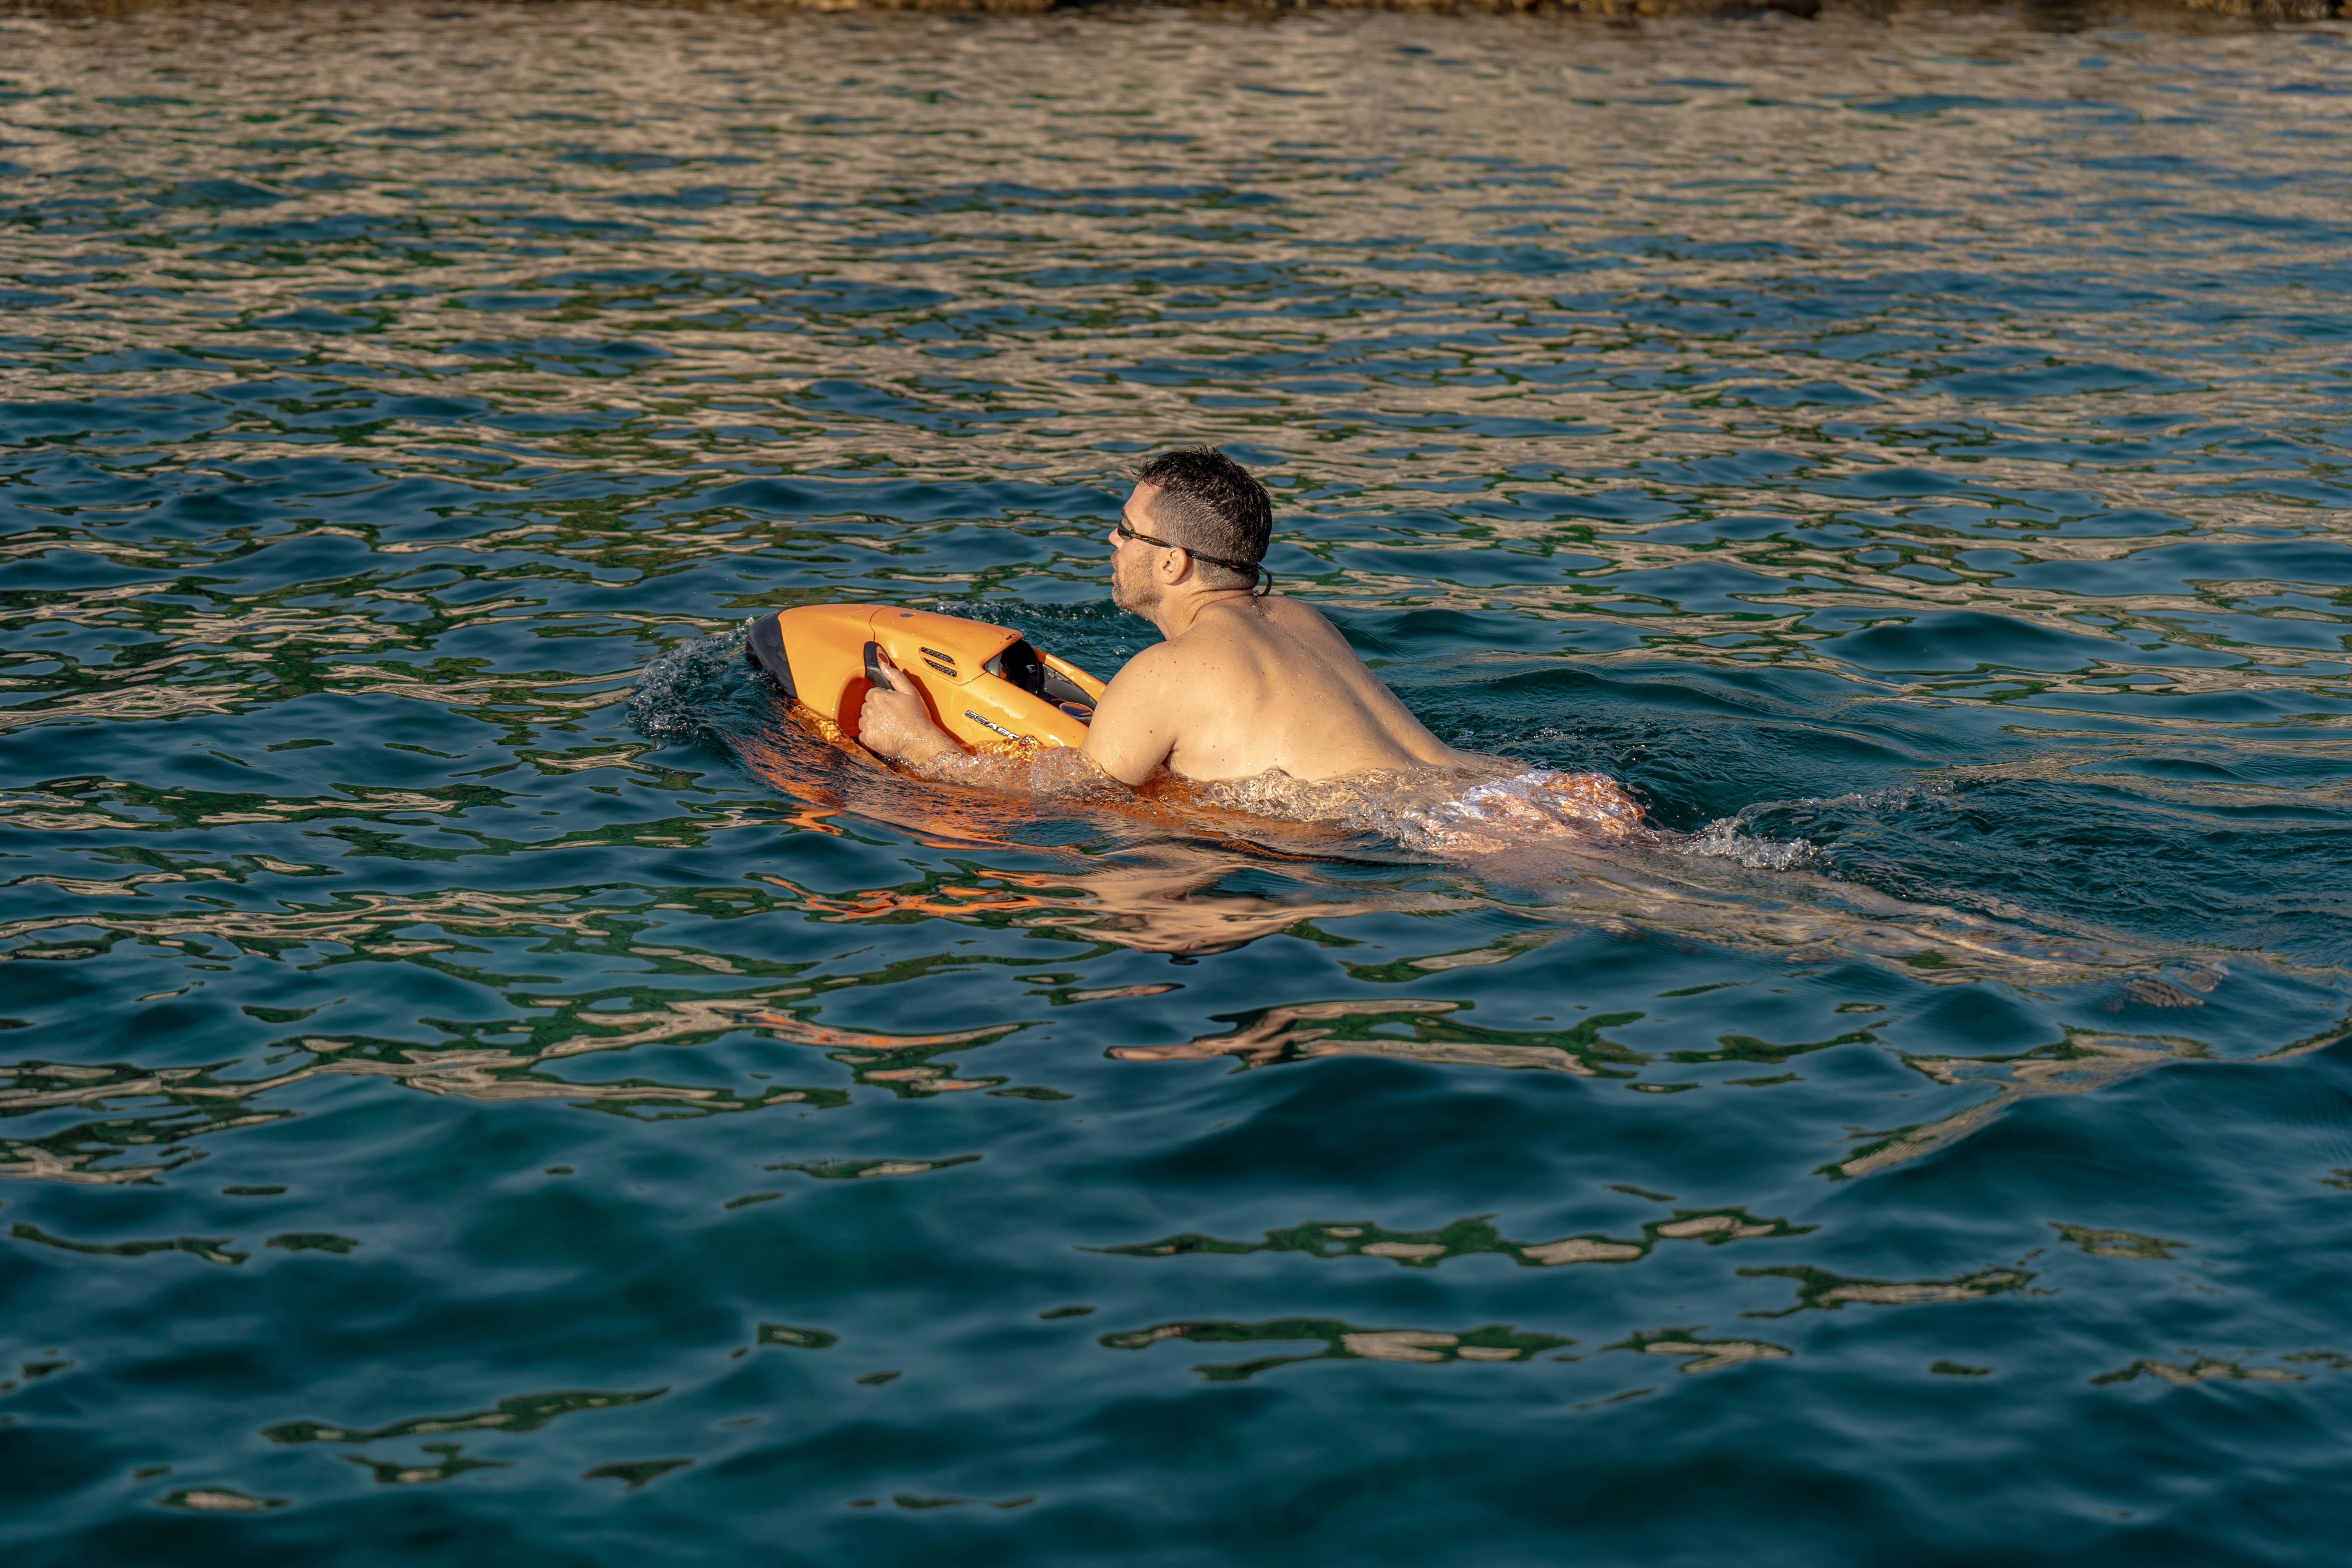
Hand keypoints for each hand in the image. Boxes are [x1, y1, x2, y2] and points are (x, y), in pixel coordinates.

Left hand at [856, 650, 958, 766]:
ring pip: (864, 720)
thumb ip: (895, 676)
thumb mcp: (910, 691)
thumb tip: (883, 665)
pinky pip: (864, 734)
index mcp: (878, 696)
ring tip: (889, 725)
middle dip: (877, 709)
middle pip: (867, 706)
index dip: (883, 699)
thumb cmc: (917, 717)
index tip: (892, 705)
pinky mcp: (868, 738)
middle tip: (893, 716)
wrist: (920, 740)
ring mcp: (867, 725)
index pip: (872, 693)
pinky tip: (884, 734)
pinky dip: (872, 735)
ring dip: (873, 721)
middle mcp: (869, 710)